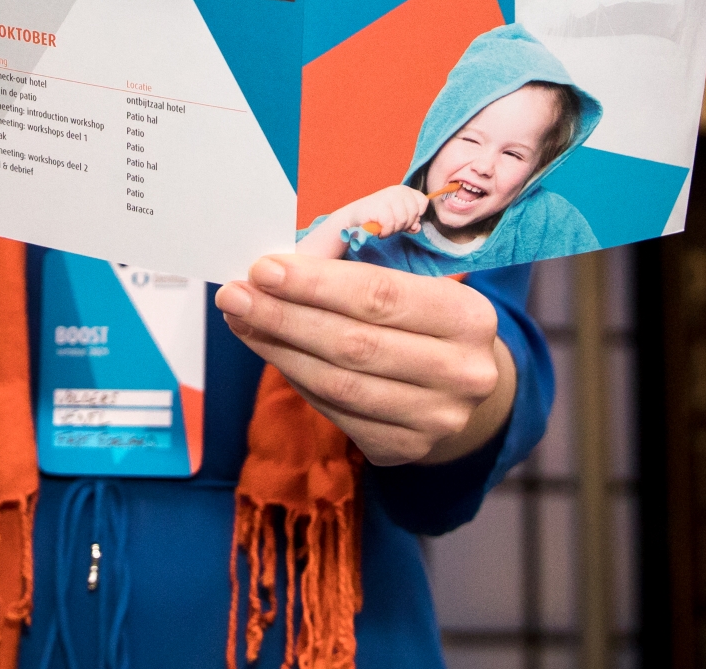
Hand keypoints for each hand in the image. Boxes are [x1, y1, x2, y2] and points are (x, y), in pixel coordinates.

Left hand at [216, 253, 514, 466]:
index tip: (264, 268)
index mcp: (469, 316)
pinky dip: (296, 378)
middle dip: (284, 317)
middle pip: (354, 345)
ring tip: (242, 320)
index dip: (315, 284)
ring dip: (278, 350)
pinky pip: (335, 412)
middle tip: (236, 296)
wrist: (462, 383)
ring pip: (338, 385)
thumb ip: (352, 256)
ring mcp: (436, 420)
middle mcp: (462, 374)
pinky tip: (271, 351)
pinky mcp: (405, 449)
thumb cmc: (422, 314)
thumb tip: (280, 261)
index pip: (380, 297)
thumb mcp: (407, 274)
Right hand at [342, 185, 431, 238]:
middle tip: (392, 227)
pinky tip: (380, 231)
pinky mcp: (380, 206)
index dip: (417, 215)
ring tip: (385, 228)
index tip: (405, 220)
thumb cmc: (378, 218)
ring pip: (403, 220)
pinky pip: (391, 225)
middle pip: (414, 214)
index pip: (423, 202)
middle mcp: (398, 190)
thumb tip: (417, 227)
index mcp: (404, 190)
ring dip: (394, 230)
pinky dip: (385, 232)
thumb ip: (411, 222)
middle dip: (404, 225)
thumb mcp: (398, 219)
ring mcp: (389, 197)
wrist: (354, 218)